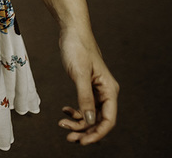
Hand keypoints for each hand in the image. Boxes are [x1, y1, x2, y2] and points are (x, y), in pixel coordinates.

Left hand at [57, 28, 117, 143]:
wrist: (71, 31)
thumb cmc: (77, 48)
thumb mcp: (79, 73)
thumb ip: (85, 97)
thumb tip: (90, 119)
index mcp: (109, 90)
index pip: (109, 119)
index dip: (97, 133)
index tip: (83, 141)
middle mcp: (106, 92)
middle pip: (100, 120)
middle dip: (85, 131)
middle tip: (69, 138)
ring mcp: (97, 90)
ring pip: (91, 114)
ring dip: (78, 122)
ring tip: (62, 124)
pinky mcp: (87, 86)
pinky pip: (85, 106)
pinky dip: (76, 111)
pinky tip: (64, 110)